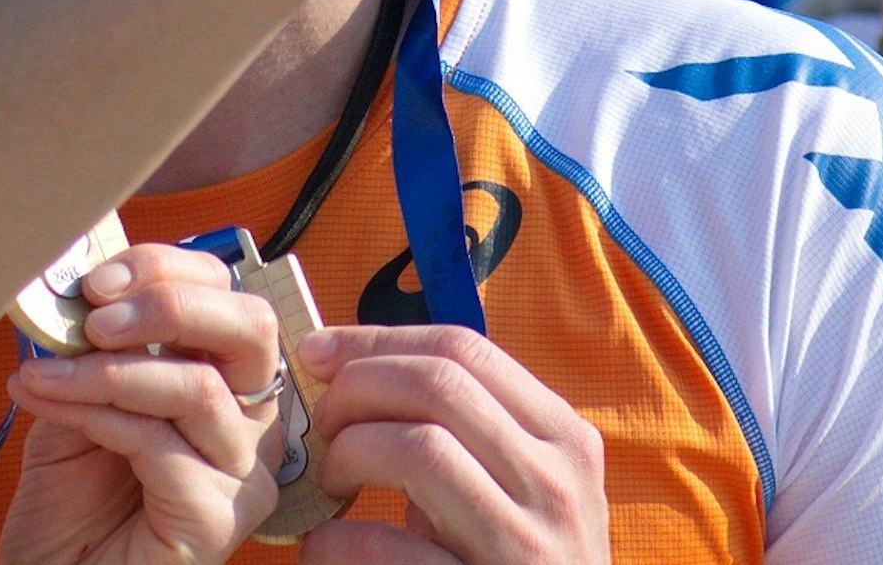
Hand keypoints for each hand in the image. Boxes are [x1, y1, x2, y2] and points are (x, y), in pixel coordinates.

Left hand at [0, 245, 283, 564]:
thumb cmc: (69, 506)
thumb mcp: (77, 401)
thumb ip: (92, 349)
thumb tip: (79, 289)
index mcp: (227, 382)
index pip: (228, 294)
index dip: (164, 269)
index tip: (94, 281)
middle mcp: (252, 423)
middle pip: (251, 327)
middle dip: (167, 302)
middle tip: (95, 317)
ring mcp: (244, 475)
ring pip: (198, 387)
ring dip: (108, 370)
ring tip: (45, 375)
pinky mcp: (220, 520)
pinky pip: (162, 445)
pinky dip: (97, 416)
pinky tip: (49, 408)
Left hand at [292, 327, 605, 564]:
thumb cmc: (517, 561)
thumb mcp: (520, 487)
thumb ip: (468, 433)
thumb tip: (349, 369)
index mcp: (564, 438)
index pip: (464, 349)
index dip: (376, 340)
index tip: (318, 353)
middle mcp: (556, 484)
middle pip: (438, 385)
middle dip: (357, 389)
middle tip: (323, 422)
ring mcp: (526, 546)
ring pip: (419, 448)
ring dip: (349, 454)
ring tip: (330, 480)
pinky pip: (387, 547)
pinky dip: (336, 540)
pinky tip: (323, 547)